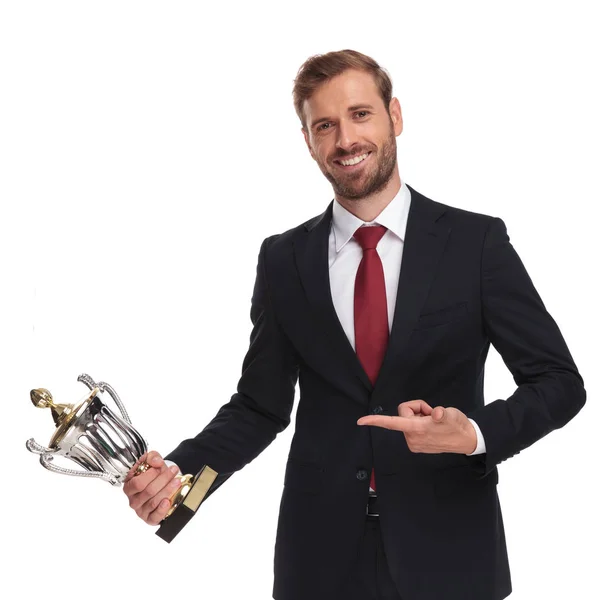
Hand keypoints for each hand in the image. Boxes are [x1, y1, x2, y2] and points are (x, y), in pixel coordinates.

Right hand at [123, 450, 181, 524]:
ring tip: (177, 481)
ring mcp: (140, 510)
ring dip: (167, 490)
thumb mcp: (151, 461)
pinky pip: (154, 517)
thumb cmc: (153, 473)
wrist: (161, 482)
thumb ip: (152, 457)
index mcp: (129, 486)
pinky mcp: (149, 518)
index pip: (137, 483)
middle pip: (148, 492)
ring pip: (154, 502)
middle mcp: (133, 499)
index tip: (160, 466)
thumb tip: (156, 461)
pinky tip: (168, 502)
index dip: (150, 475)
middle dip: (163, 480)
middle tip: (174, 471)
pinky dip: (162, 510)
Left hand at [357, 399, 476, 454]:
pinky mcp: (417, 444)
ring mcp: (414, 442)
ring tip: (433, 420)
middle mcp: (412, 438)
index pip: (392, 423)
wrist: (467, 439)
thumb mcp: (451, 415)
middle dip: (416, 409)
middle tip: (431, 412)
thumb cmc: (458, 425)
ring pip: (407, 419)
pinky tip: (432, 426)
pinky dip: (419, 422)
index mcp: (417, 430)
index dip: (376, 421)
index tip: (361, 421)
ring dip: (419, 416)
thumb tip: (436, 413)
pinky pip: (411, 426)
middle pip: (403, 414)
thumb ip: (442, 413)